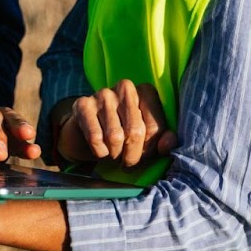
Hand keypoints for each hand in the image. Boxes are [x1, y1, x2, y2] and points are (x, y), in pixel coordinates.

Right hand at [51, 80, 176, 167]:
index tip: (143, 156)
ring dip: (115, 155)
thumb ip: (162, 141)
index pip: (155, 128)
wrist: (87, 135)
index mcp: (146, 91)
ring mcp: (103, 94)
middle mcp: (125, 87)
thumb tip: (168, 143)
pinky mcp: (83, 104)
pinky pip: (95, 138)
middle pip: (135, 132)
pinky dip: (99, 151)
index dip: (150, 150)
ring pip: (115, 137)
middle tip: (128, 163)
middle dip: (133, 156)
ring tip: (114, 154)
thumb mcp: (147, 139)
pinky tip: (100, 149)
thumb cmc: (124, 135)